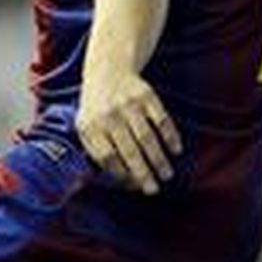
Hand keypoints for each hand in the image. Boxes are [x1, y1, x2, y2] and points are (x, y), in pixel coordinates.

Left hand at [76, 69, 180, 194]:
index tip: (133, 185)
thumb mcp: (85, 126)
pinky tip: (176, 150)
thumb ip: (95, 150)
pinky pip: (162, 120)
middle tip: (154, 189)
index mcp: (90, 126)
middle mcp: (108, 115)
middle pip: (128, 150)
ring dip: (159, 159)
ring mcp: (128, 105)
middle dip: (143, 173)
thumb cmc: (96, 108)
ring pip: (147, 138)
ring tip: (166, 175)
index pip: (106, 156)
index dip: (120, 172)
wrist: (107, 71)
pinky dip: (170, 136)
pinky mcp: (146, 96)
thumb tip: (116, 179)